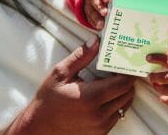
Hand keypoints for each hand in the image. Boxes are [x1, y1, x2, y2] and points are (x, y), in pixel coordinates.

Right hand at [3, 37, 134, 133]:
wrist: (39, 127)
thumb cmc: (48, 101)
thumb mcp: (60, 74)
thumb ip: (81, 57)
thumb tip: (95, 42)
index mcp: (91, 97)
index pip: (124, 83)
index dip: (127, 71)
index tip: (122, 63)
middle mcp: (99, 114)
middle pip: (128, 93)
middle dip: (126, 80)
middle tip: (116, 71)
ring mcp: (101, 126)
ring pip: (125, 105)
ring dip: (122, 93)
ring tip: (109, 83)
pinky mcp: (100, 133)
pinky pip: (117, 116)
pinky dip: (115, 105)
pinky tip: (103, 97)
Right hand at [84, 0, 111, 29]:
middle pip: (95, 0)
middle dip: (100, 7)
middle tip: (105, 13)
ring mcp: (90, 5)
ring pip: (91, 11)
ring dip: (97, 18)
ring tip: (101, 25)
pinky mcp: (88, 14)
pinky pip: (90, 19)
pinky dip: (94, 23)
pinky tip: (99, 28)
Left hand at [146, 45, 167, 104]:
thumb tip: (160, 43)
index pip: (167, 60)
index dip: (157, 58)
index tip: (147, 58)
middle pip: (166, 78)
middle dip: (155, 77)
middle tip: (149, 75)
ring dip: (158, 88)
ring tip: (154, 84)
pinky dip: (166, 99)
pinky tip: (160, 97)